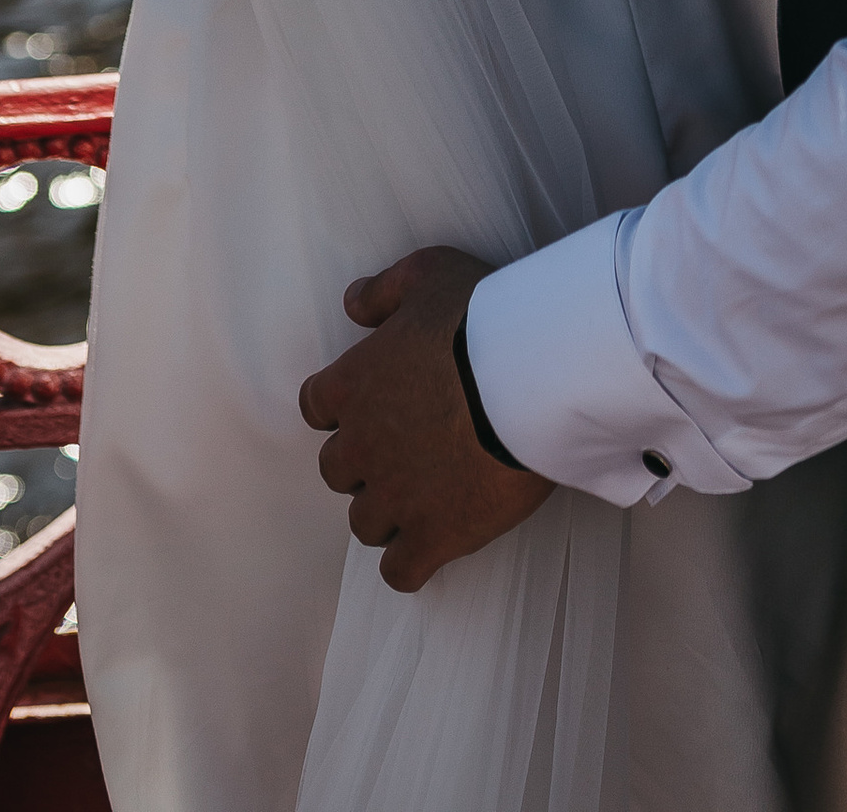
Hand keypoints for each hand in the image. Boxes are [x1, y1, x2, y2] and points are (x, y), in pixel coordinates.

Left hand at [299, 245, 550, 590]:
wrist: (529, 377)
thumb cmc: (482, 319)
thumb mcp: (429, 274)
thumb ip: (383, 291)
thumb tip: (353, 303)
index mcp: (353, 385)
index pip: (316, 407)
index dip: (343, 409)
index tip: (374, 405)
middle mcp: (361, 445)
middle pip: (338, 471)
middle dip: (366, 464)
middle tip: (408, 449)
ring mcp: (394, 497)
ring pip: (365, 524)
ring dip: (388, 513)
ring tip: (427, 496)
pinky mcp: (433, 536)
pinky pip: (399, 572)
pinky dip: (411, 563)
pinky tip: (435, 544)